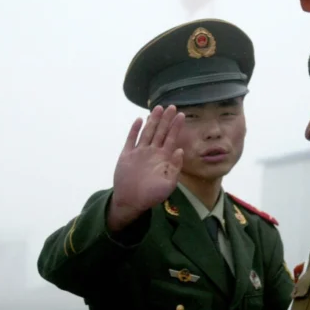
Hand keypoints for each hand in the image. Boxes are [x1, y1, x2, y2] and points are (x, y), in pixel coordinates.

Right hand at [107, 105, 184, 231]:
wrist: (131, 202)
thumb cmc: (151, 195)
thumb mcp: (169, 184)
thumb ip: (175, 167)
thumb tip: (180, 150)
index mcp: (163, 158)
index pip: (171, 139)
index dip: (176, 127)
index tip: (182, 115)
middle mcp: (152, 152)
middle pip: (160, 132)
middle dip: (166, 119)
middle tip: (172, 106)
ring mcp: (139, 152)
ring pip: (147, 132)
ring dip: (153, 120)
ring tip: (158, 108)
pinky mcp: (127, 155)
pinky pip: (131, 139)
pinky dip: (135, 130)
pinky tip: (139, 120)